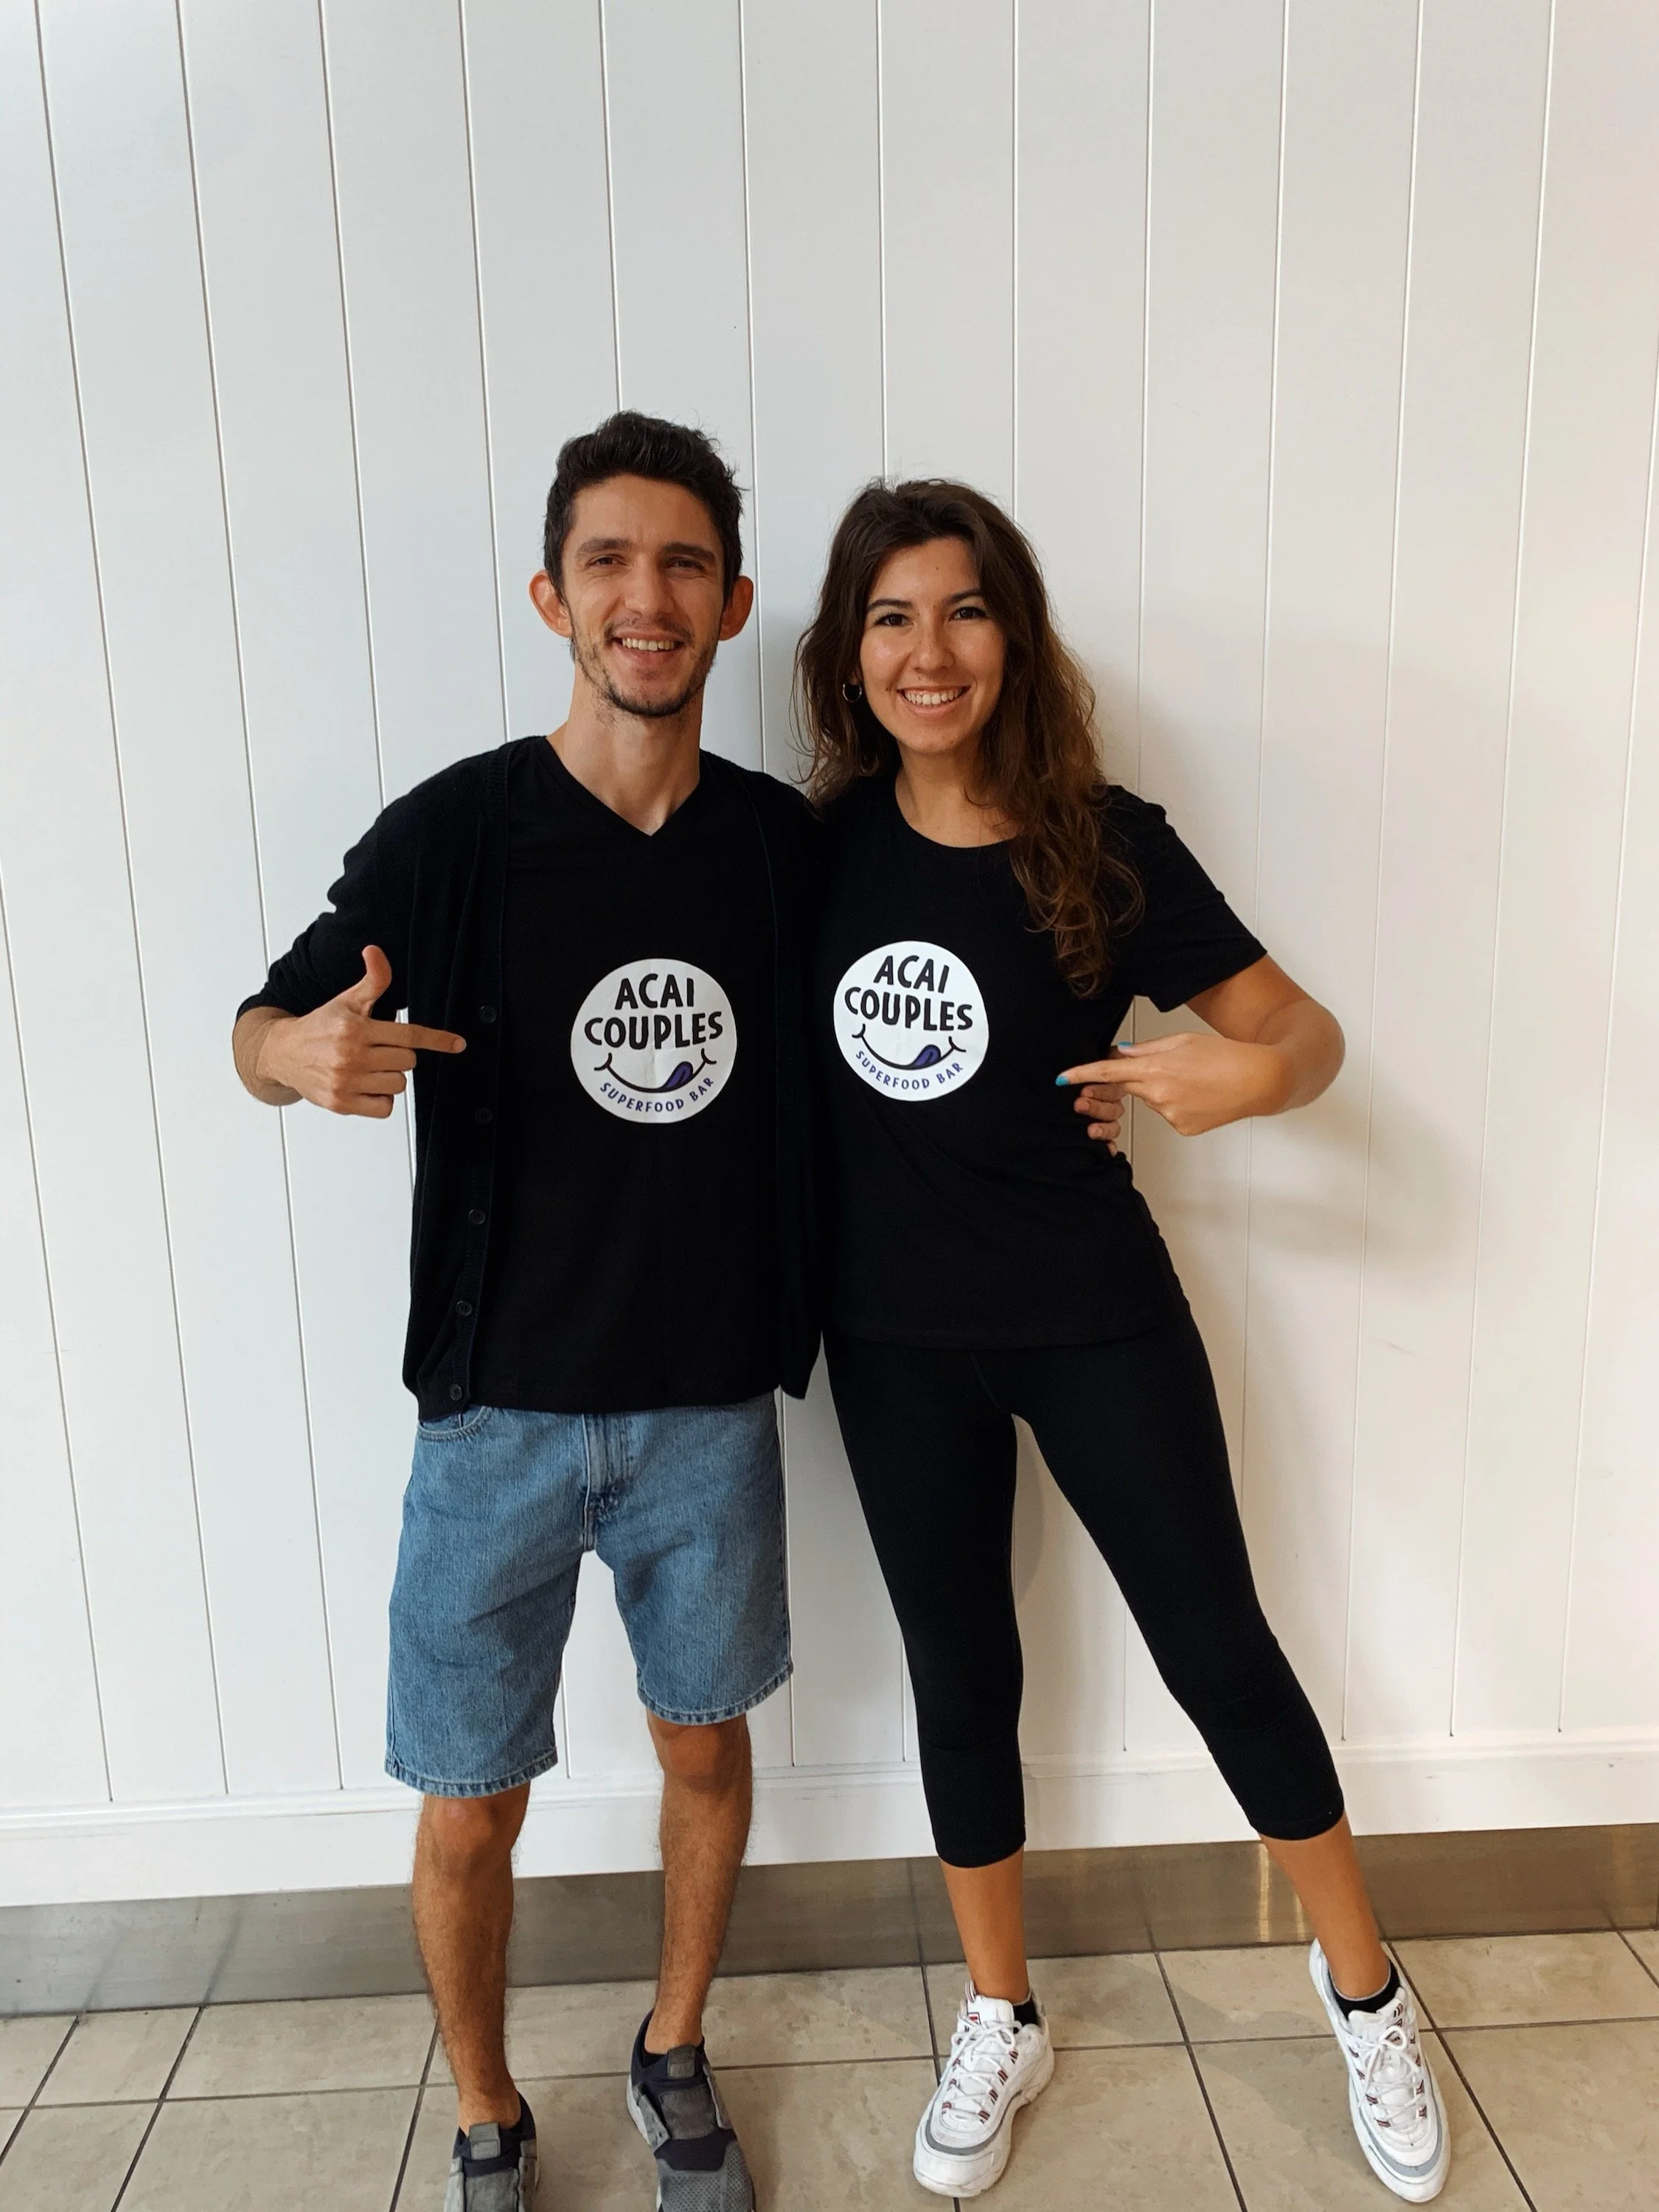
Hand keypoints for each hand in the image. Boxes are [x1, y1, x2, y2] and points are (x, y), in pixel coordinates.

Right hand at [253, 947, 464, 1117]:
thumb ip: (372, 980)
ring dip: (390, 1077)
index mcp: (355, 1028)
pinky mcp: (341, 1103)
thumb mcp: (348, 1000)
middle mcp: (349, 1056)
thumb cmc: (321, 1026)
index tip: (458, 1044)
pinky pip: (384, 1108)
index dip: (437, 1039)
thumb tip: (375, 950)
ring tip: (369, 1066)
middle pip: (407, 1061)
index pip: (408, 1035)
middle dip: (398, 1054)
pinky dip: (381, 1099)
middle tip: (377, 1049)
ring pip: (398, 1084)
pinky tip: (366, 1085)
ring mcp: (345, 1082)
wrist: (284, 1053)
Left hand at [1059, 1031, 1289, 1137]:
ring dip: (1163, 1089)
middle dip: (1139, 1077)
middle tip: (1172, 1067)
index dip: (1083, 1075)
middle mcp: (1159, 1096)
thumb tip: (1121, 1054)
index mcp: (1157, 1070)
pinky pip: (1169, 1113)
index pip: (1109, 1073)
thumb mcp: (1183, 1041)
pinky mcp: (1183, 1128)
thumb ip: (1147, 1050)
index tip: (1061, 1078)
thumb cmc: (1226, 1055)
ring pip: (1152, 1100)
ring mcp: (1171, 1116)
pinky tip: (1200, 1095)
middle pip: (1131, 1086)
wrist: (1261, 1080)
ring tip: (1195, 1079)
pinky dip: (1178, 1103)